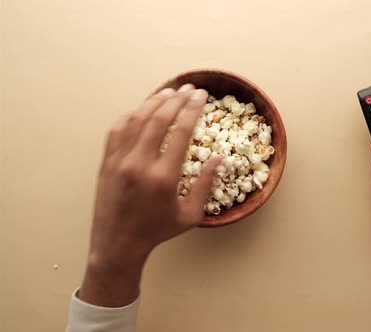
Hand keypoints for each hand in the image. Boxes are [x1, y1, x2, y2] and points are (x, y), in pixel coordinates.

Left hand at [79, 84, 221, 305]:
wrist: (117, 244)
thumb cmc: (157, 231)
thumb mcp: (190, 214)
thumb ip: (205, 184)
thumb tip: (219, 158)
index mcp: (163, 177)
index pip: (180, 132)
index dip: (192, 110)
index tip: (201, 96)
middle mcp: (139, 164)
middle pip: (159, 120)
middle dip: (176, 100)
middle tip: (189, 88)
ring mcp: (119, 161)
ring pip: (137, 120)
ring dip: (154, 102)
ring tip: (169, 91)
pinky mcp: (106, 161)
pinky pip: (118, 129)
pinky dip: (132, 115)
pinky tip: (143, 108)